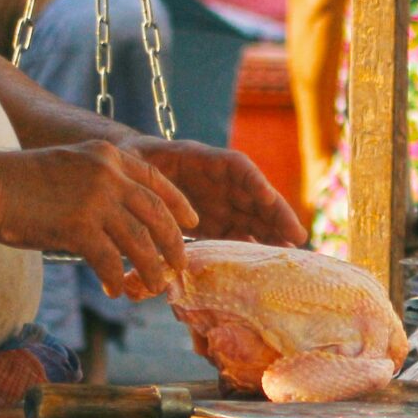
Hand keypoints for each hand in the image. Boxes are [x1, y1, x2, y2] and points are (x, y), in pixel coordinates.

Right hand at [0, 143, 199, 297]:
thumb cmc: (19, 181)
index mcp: (108, 156)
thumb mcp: (70, 166)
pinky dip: (115, 278)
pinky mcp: (77, 226)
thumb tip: (125, 219)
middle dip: (173, 244)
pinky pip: (109, 260)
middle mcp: (108, 174)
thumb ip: (100, 183)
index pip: (157, 179)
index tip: (193, 223)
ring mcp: (95, 200)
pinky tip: (114, 290)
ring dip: (151, 268)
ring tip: (155, 286)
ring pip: (139, 242)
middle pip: (156, 214)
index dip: (178, 204)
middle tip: (179, 266)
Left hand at [128, 139, 305, 247]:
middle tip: (295, 235)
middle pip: (254, 195)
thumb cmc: (129, 163)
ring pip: (251, 215)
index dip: (254, 181)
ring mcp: (218, 202)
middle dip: (276, 214)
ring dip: (270, 231)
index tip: (268, 198)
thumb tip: (164, 214)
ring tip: (288, 250)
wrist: (122, 174)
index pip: (236, 167)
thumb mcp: (135, 165)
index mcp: (200, 159)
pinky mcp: (213, 222)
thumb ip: (150, 185)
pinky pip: (237, 232)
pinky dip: (251, 243)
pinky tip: (263, 258)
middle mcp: (217, 181)